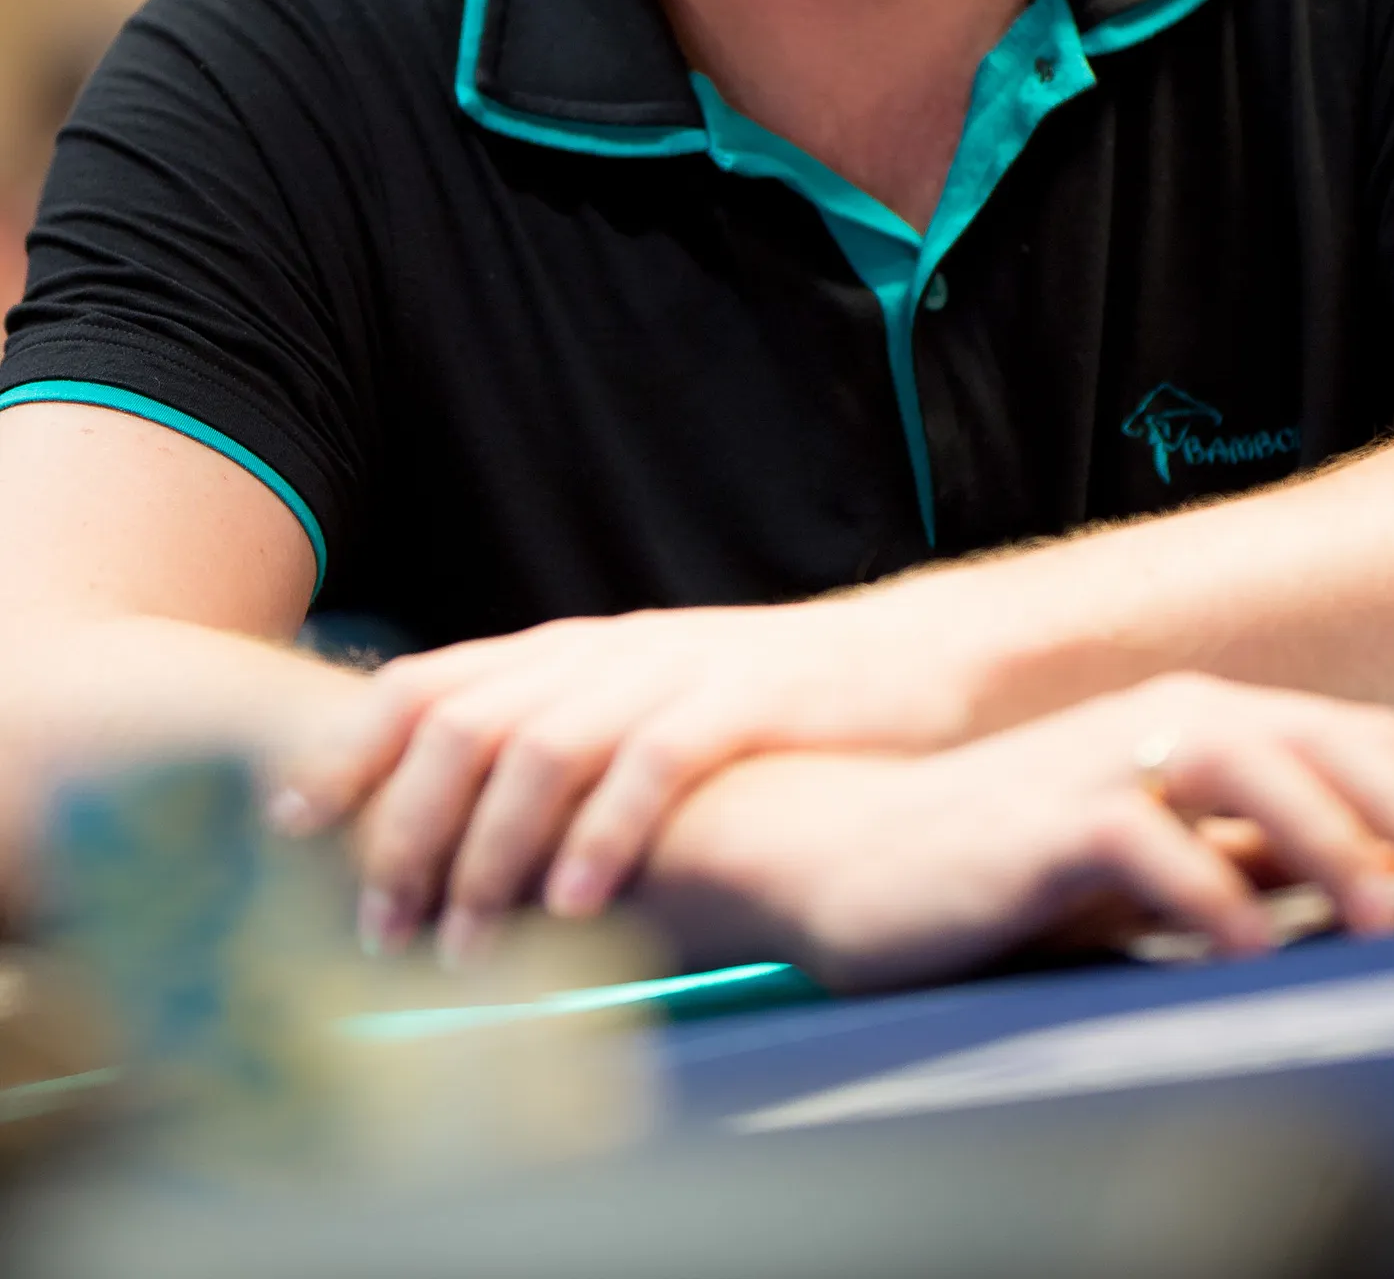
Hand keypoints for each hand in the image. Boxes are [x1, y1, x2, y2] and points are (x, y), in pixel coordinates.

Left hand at [271, 590, 975, 955]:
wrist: (902, 666)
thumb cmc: (760, 715)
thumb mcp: (642, 707)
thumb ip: (557, 744)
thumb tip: (451, 836)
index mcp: (573, 651)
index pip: (430, 681)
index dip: (351, 747)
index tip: (290, 823)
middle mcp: (608, 651)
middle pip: (468, 722)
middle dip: (405, 827)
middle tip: (378, 926)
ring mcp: (676, 668)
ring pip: (546, 746)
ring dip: (488, 850)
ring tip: (461, 943)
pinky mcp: (746, 698)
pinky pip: (657, 762)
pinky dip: (604, 834)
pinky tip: (578, 904)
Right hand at [709, 672, 1393, 991]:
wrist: (841, 851)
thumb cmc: (1001, 861)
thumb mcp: (1152, 856)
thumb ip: (1250, 853)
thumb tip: (1383, 872)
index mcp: (1197, 719)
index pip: (1354, 736)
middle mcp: (1159, 720)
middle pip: (1321, 741)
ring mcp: (1097, 762)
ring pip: (1241, 770)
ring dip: (1329, 840)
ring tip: (1392, 915)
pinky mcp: (1037, 820)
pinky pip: (1138, 842)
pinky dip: (1203, 888)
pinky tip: (1252, 941)